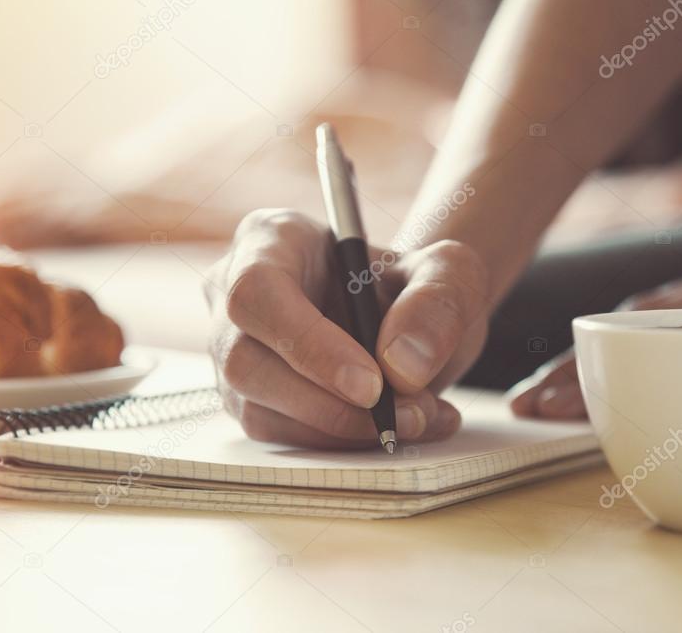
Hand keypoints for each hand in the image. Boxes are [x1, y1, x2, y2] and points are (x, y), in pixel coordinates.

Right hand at [204, 209, 490, 447]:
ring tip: (417, 418)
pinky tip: (399, 428)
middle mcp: (232, 294)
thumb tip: (403, 365)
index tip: (372, 384)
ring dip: (342, 430)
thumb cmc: (414, 284)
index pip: (256, 291)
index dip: (307, 344)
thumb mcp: (449, 272)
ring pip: (258, 410)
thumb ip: (438, 300)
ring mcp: (232, 351)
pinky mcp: (249, 399)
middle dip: (329, 403)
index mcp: (269, 239)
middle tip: (406, 414)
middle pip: (246, 361)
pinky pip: (279, 436)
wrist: (408, 319)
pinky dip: (342, 443)